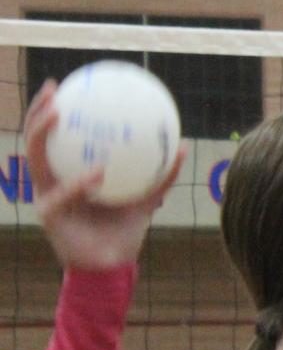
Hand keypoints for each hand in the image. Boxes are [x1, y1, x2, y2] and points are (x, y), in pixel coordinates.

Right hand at [24, 81, 185, 271]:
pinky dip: (80, 183)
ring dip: (41, 134)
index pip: (55, 137)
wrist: (113, 264)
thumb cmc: (125, 230)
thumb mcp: (146, 197)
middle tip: (52, 90)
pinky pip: (63, 193)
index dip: (53, 110)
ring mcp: (45, 196)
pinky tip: (97, 173)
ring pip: (34, 159)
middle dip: (37, 112)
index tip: (62, 86)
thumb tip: (181, 146)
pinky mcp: (48, 215)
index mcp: (69, 174)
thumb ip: (161, 174)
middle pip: (34, 140)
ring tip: (58, 117)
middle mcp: (51, 181)